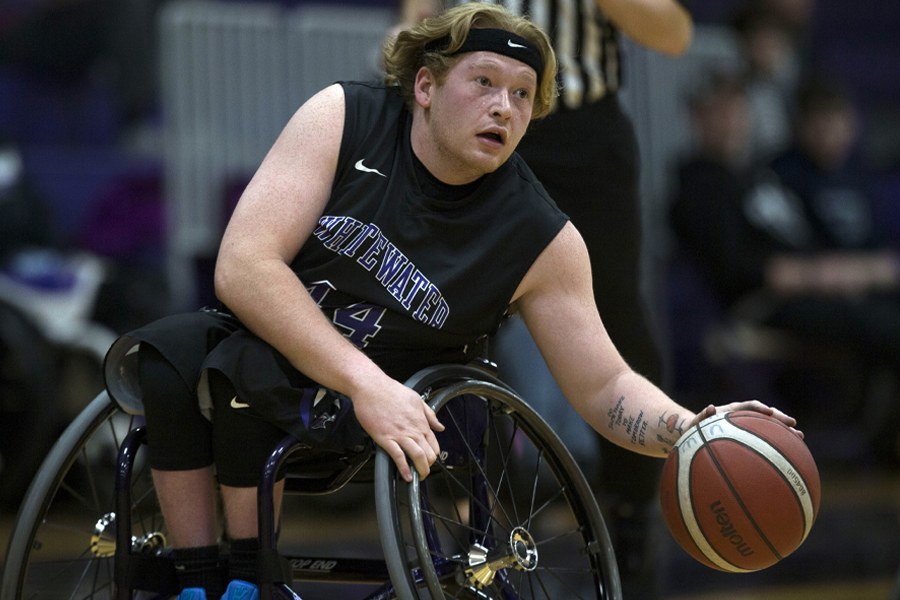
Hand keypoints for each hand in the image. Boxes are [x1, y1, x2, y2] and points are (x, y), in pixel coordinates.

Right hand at [352, 380, 444, 481]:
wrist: (371, 387)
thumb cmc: (390, 391)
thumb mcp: (416, 399)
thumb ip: (429, 414)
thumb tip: (439, 426)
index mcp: (421, 422)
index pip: (434, 445)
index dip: (433, 456)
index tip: (429, 461)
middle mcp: (413, 430)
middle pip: (428, 454)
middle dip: (428, 467)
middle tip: (424, 472)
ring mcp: (399, 435)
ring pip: (417, 456)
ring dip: (420, 471)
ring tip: (418, 478)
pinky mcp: (385, 438)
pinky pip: (398, 456)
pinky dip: (404, 469)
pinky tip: (406, 476)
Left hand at [689, 400, 803, 439]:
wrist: (697, 432)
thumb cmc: (696, 427)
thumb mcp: (696, 422)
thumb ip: (703, 415)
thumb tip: (710, 407)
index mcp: (733, 410)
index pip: (749, 405)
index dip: (760, 408)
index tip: (769, 412)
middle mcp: (744, 415)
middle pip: (766, 414)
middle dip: (780, 418)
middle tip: (793, 424)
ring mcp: (749, 425)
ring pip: (770, 425)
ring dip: (785, 430)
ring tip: (800, 437)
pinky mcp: (751, 434)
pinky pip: (767, 437)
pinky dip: (779, 441)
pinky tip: (791, 452)